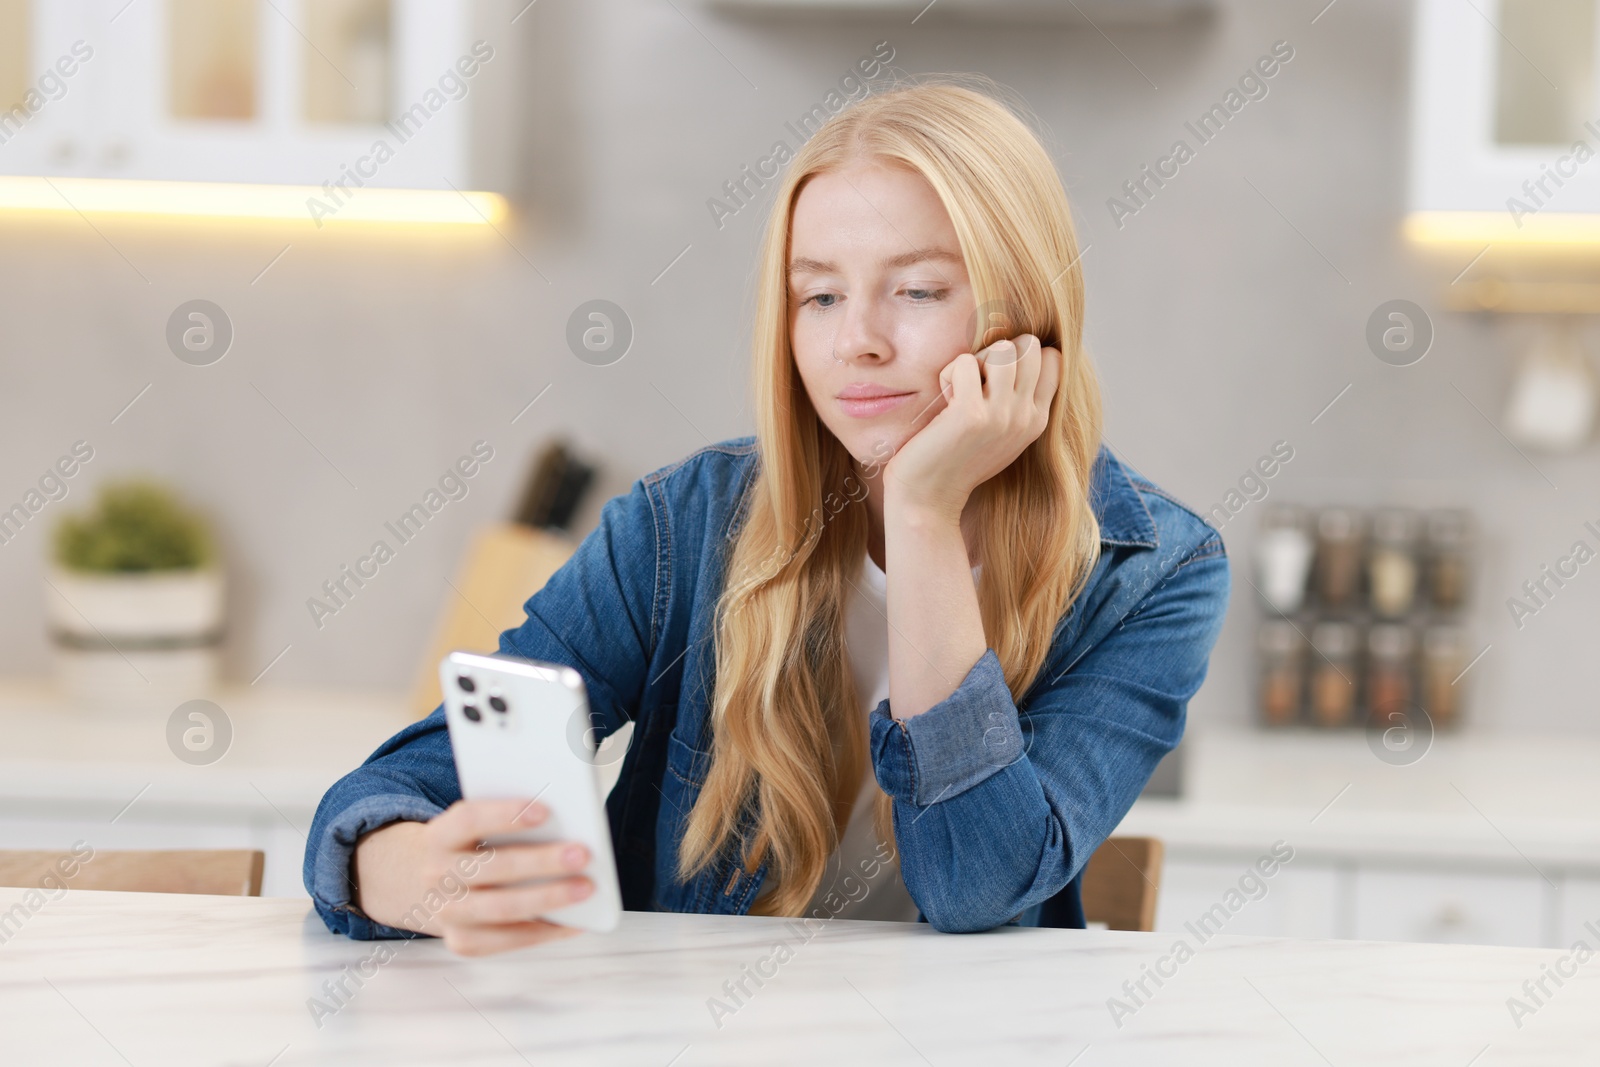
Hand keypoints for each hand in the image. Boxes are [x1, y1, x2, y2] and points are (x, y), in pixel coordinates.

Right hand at [353, 798, 594, 956]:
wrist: (426, 885)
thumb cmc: (470, 846)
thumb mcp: (475, 826)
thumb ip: (508, 819)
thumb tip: (565, 822)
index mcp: (440, 835)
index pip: (468, 819)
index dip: (505, 815)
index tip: (545, 811)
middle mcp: (438, 875)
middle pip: (492, 867)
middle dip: (541, 861)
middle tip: (582, 853)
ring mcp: (448, 912)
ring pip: (502, 908)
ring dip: (548, 899)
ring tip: (586, 887)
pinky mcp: (463, 941)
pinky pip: (508, 939)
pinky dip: (546, 930)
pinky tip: (576, 921)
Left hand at [883, 333, 1061, 521]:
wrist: (929, 497)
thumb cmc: (957, 459)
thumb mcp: (1001, 431)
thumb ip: (1016, 398)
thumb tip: (1017, 349)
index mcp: (1038, 419)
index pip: (1053, 359)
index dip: (1021, 356)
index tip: (995, 378)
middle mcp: (1026, 417)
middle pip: (1029, 346)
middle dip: (999, 352)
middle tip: (976, 380)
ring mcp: (1002, 416)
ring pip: (1003, 348)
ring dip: (976, 360)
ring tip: (961, 388)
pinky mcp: (971, 414)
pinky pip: (965, 362)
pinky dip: (949, 373)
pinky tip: (944, 400)